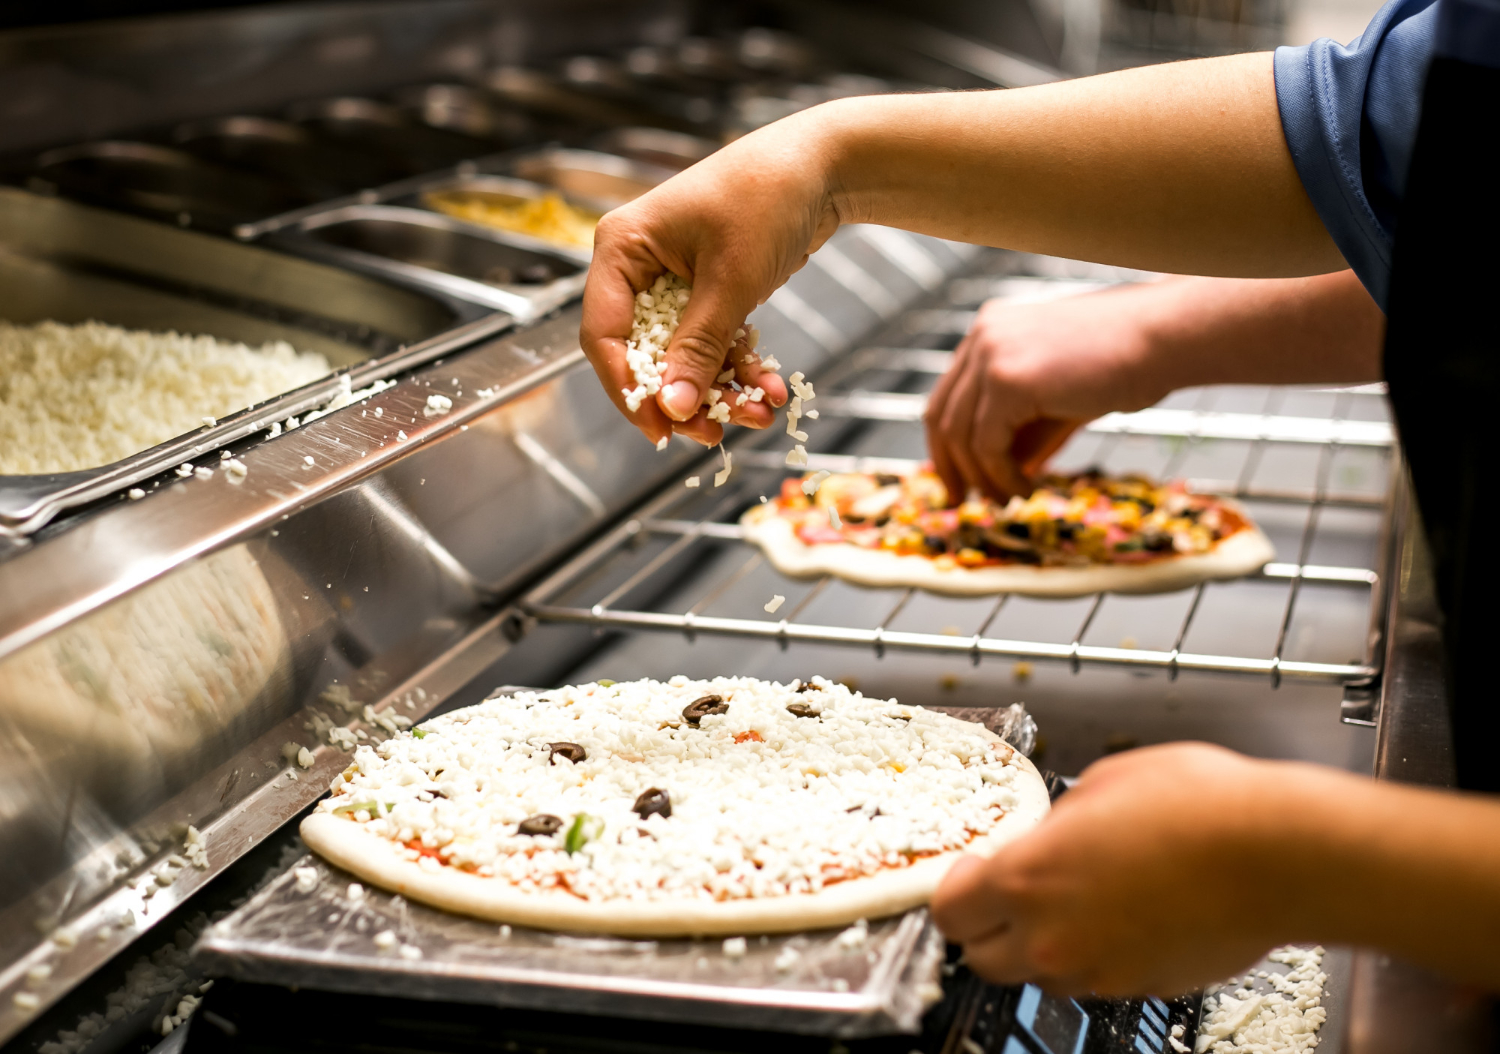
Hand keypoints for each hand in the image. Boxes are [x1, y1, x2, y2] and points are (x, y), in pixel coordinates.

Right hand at [580, 109, 840, 445]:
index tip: (660, 430)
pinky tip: (770, 390)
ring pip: (682, 356)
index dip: (628, 388)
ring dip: (719, 389)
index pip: (603, 335)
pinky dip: (738, 368)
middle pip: (643, 354)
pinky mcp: (706, 292)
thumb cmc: (766, 198)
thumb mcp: (731, 281)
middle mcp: (638, 267)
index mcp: (621, 249)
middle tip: (713, 434)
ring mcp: (672, 281)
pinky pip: (711, 344)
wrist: (823, 167)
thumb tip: (674, 408)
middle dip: (683, 397)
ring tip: (757, 414)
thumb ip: (698, 347)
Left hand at [923, 284, 1174, 502]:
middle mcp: (983, 335)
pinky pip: (986, 445)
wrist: (1166, 338)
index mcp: (992, 330)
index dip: (946, 444)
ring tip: (1007, 501)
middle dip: (949, 465)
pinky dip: (1001, 476)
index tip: (956, 480)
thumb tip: (1000, 472)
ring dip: (981, 478)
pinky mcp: (1007, 379)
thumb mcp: (1059, 397)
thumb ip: (1024, 427)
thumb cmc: (1127, 363)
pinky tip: (1027, 490)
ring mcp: (991, 353)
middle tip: (960, 502)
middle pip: (941, 414)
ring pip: (960, 435)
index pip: (949, 395)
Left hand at [931, 743, 1316, 996]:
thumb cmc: (1200, 807)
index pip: (949, 910)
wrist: (1279, 855)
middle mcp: (1054, 938)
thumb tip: (1048, 837)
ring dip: (1044, 941)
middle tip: (1015, 889)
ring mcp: (1100, 971)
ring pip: (1040, 972)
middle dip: (989, 925)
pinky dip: (1097, 952)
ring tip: (1083, 895)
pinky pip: (1097, 977)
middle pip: (982, 957)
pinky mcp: (1143, 986)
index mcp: (1028, 879)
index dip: (955, 889)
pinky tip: (1128, 911)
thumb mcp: (1101, 784)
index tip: (970, 871)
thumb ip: (1055, 823)